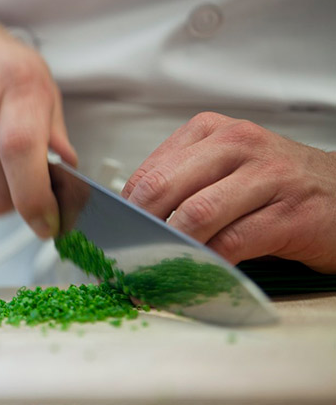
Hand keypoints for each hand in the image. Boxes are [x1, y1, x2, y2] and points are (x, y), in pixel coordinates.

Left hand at [121, 111, 335, 272]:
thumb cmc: (275, 184)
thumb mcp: (223, 169)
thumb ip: (180, 184)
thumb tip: (129, 220)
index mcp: (210, 131)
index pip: (149, 171)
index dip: (125, 210)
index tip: (113, 237)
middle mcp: (237, 144)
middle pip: (164, 188)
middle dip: (139, 228)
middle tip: (126, 257)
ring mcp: (267, 175)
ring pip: (196, 214)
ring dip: (170, 248)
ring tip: (156, 268)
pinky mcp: (291, 212)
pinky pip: (234, 241)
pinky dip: (208, 262)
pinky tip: (197, 272)